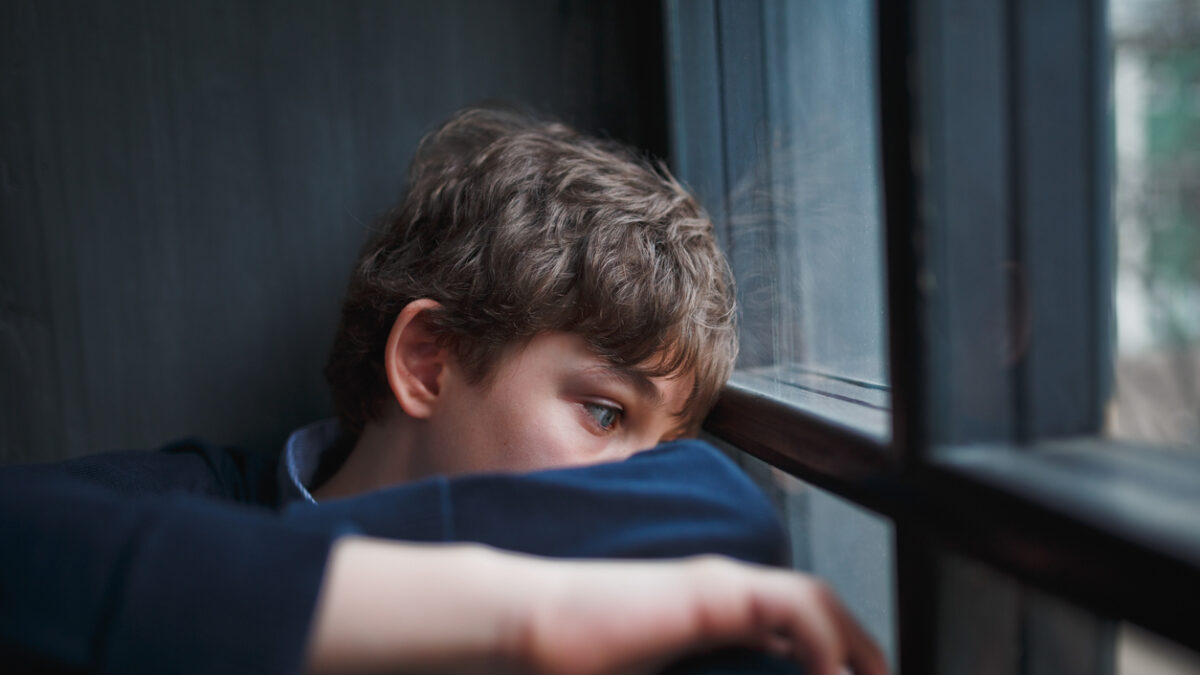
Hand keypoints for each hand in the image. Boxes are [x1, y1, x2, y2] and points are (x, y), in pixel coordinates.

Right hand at [306, 537, 888, 674]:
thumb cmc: (585, 657)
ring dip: (854, 639)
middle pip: (816, 609)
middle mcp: (724, 592)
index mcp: (714, 619)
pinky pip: (789, 602)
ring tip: (877, 673)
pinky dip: (823, 633)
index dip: (836, 656)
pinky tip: (831, 670)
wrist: (536, 628)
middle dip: (860, 648)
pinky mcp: (710, 588)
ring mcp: (718, 584)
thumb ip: (709, 673)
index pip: (795, 630)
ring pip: (813, 599)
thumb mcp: (667, 674)